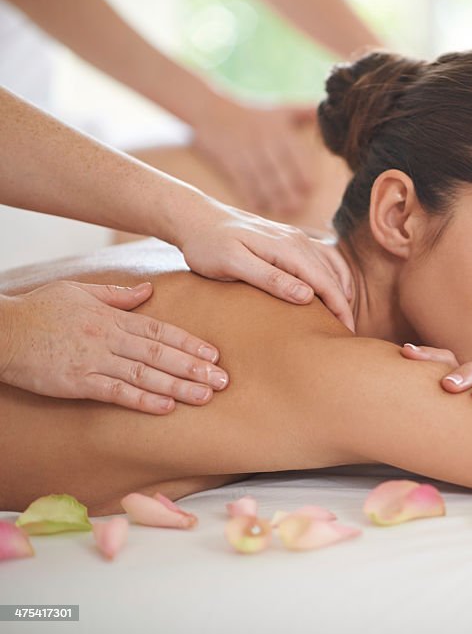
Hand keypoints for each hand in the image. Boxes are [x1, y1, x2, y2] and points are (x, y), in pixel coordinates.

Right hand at [0, 281, 227, 412]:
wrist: (2, 331)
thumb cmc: (39, 310)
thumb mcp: (79, 292)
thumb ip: (117, 295)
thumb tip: (148, 290)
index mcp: (113, 318)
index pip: (160, 331)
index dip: (190, 343)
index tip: (215, 354)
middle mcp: (109, 339)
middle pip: (160, 354)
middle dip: (194, 367)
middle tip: (224, 380)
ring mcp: (94, 361)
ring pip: (145, 375)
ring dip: (178, 386)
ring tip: (206, 395)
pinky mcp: (77, 382)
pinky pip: (116, 392)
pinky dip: (143, 400)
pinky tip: (166, 407)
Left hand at [175, 202, 354, 330]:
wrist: (195, 218)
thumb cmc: (208, 245)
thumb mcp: (233, 264)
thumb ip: (270, 279)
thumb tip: (307, 296)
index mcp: (288, 248)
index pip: (326, 282)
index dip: (340, 309)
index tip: (345, 334)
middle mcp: (298, 240)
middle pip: (332, 277)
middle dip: (343, 306)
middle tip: (346, 336)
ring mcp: (295, 238)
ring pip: (330, 267)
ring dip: (340, 292)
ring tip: (340, 318)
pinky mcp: (289, 240)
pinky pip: (321, 259)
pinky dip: (332, 277)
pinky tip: (329, 293)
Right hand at [191, 98, 316, 216]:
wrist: (210, 108)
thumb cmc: (253, 113)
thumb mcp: (280, 110)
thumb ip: (306, 112)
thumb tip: (331, 108)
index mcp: (279, 130)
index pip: (294, 153)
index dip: (302, 171)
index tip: (310, 188)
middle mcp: (263, 140)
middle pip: (278, 168)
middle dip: (288, 188)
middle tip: (298, 206)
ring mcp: (244, 150)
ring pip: (261, 176)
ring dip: (272, 196)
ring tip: (283, 210)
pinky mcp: (228, 160)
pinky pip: (240, 180)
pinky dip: (250, 194)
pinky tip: (259, 207)